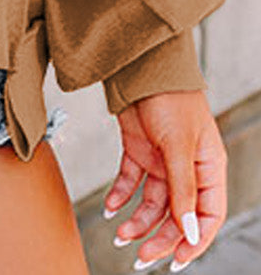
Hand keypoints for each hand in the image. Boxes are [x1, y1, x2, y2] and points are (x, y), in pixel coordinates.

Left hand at [103, 90, 226, 268]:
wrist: (139, 64)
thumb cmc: (170, 97)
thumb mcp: (178, 146)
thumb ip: (182, 190)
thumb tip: (189, 233)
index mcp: (208, 167)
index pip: (208, 216)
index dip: (195, 241)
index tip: (176, 261)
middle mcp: (187, 167)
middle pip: (177, 215)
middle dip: (160, 237)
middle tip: (140, 257)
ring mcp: (162, 159)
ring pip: (152, 203)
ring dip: (137, 221)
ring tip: (120, 234)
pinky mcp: (138, 148)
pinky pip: (130, 181)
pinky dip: (120, 196)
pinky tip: (110, 208)